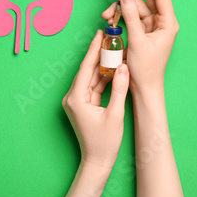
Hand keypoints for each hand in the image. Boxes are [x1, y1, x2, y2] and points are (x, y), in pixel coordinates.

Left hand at [62, 30, 129, 168]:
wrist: (97, 161)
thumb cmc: (104, 142)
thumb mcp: (115, 114)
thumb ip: (119, 89)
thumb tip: (124, 67)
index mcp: (76, 98)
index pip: (85, 68)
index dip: (93, 50)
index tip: (99, 34)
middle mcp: (72, 97)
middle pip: (88, 71)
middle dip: (100, 55)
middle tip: (110, 38)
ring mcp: (77, 101)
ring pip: (91, 77)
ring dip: (103, 66)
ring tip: (115, 50)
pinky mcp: (83, 104)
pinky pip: (94, 86)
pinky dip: (104, 78)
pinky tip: (114, 68)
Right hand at [102, 0, 178, 90]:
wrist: (143, 88)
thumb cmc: (146, 68)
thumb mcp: (137, 40)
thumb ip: (130, 15)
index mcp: (168, 22)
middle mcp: (162, 22)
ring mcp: (152, 27)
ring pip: (136, 7)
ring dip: (121, 7)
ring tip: (107, 13)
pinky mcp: (142, 32)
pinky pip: (131, 17)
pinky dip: (121, 16)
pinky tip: (111, 20)